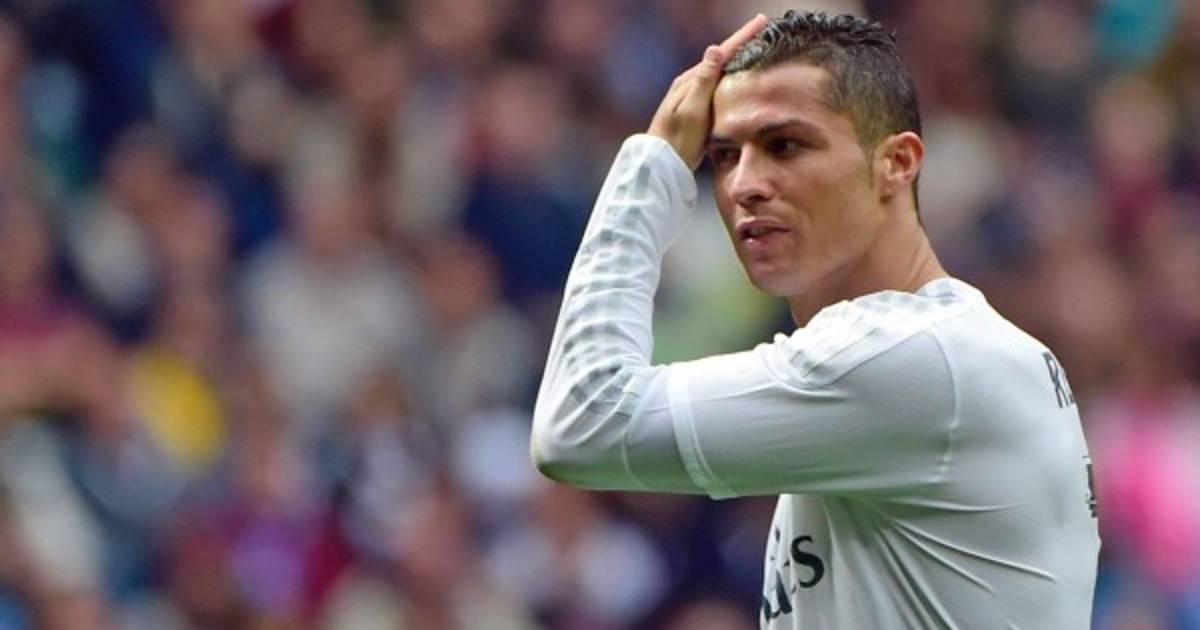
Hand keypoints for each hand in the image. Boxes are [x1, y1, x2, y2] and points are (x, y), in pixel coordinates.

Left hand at [648, 14, 768, 168]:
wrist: (662, 162)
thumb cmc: (678, 139)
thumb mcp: (693, 111)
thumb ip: (703, 81)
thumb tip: (714, 50)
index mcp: (690, 81)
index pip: (721, 52)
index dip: (742, 36)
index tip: (761, 20)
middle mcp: (689, 83)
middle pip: (721, 57)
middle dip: (741, 41)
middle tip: (761, 28)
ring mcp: (691, 94)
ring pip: (719, 70)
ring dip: (736, 56)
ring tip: (754, 46)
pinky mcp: (694, 107)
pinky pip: (717, 83)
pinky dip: (730, 74)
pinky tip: (736, 77)